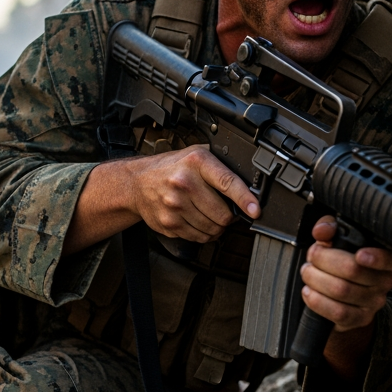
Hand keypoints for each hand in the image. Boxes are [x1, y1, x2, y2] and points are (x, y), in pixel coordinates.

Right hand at [128, 145, 259, 241]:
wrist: (137, 183)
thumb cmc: (171, 168)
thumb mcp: (195, 155)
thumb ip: (220, 167)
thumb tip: (249, 186)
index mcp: (196, 162)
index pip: (227, 183)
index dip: (244, 199)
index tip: (255, 210)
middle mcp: (184, 183)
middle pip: (222, 214)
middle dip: (228, 216)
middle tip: (224, 209)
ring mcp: (174, 205)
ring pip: (212, 229)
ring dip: (216, 226)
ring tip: (208, 214)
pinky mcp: (169, 223)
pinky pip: (199, 237)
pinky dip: (204, 233)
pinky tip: (197, 220)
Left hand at [300, 215, 391, 332]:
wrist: (339, 296)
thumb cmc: (340, 262)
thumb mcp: (336, 239)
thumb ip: (330, 227)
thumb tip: (322, 231)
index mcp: (386, 259)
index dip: (377, 257)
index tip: (359, 254)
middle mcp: (384, 281)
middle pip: (353, 270)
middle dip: (324, 260)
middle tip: (312, 256)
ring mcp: (374, 302)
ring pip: (341, 290)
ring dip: (315, 279)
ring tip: (308, 272)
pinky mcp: (360, 318)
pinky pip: (337, 312)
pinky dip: (317, 300)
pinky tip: (309, 291)